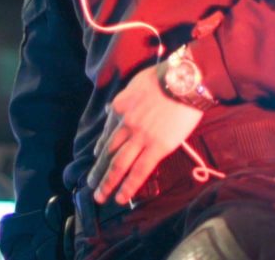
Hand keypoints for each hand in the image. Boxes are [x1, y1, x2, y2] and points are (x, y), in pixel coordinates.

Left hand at [88, 65, 203, 204]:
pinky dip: (128, 186)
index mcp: (119, 107)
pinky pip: (139, 171)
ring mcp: (139, 137)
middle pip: (108, 151)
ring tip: (99, 196)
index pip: (107, 133)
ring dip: (107, 182)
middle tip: (90, 184)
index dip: (101, 148)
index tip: (98, 157)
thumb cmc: (164, 78)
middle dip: (98, 170)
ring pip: (118, 164)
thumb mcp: (136, 84)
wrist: (184, 81)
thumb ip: (125, 99)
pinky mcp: (157, 147)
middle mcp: (125, 124)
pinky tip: (120, 197)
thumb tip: (114, 110)